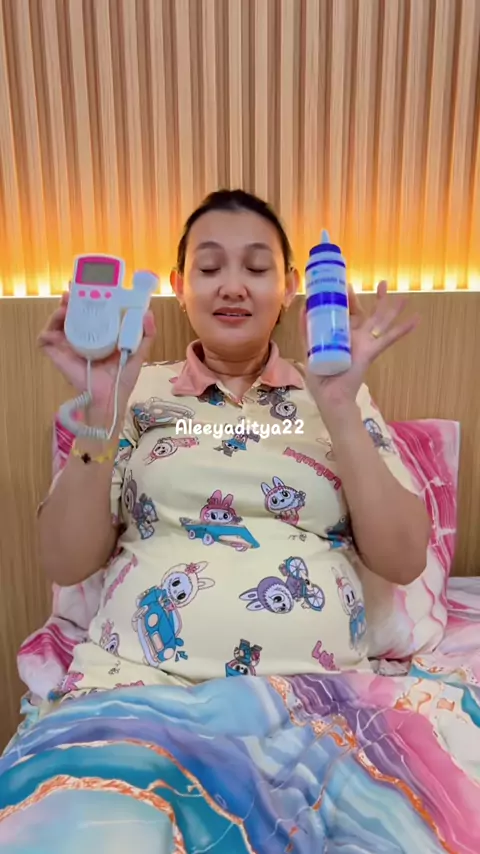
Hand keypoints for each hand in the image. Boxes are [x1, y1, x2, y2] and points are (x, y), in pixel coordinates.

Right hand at [38, 292, 155, 413]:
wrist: (110, 396)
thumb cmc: (123, 376)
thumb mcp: (138, 352)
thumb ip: (146, 334)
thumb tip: (148, 313)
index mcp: (100, 332)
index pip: (92, 309)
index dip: (88, 295)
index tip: (90, 283)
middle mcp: (82, 335)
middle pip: (72, 311)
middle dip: (71, 298)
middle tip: (73, 291)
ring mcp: (68, 344)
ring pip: (57, 321)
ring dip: (58, 311)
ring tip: (65, 308)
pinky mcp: (58, 355)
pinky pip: (45, 340)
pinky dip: (45, 333)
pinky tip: (53, 332)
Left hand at [301, 281, 418, 411]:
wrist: (330, 396)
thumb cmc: (320, 377)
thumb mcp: (309, 349)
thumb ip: (306, 330)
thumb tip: (303, 308)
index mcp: (343, 335)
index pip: (349, 313)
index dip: (350, 300)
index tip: (347, 285)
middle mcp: (356, 337)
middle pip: (370, 314)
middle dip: (378, 299)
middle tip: (384, 283)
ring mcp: (365, 343)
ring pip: (382, 322)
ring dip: (393, 309)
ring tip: (405, 297)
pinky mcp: (370, 351)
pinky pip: (389, 338)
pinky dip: (403, 329)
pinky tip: (416, 319)